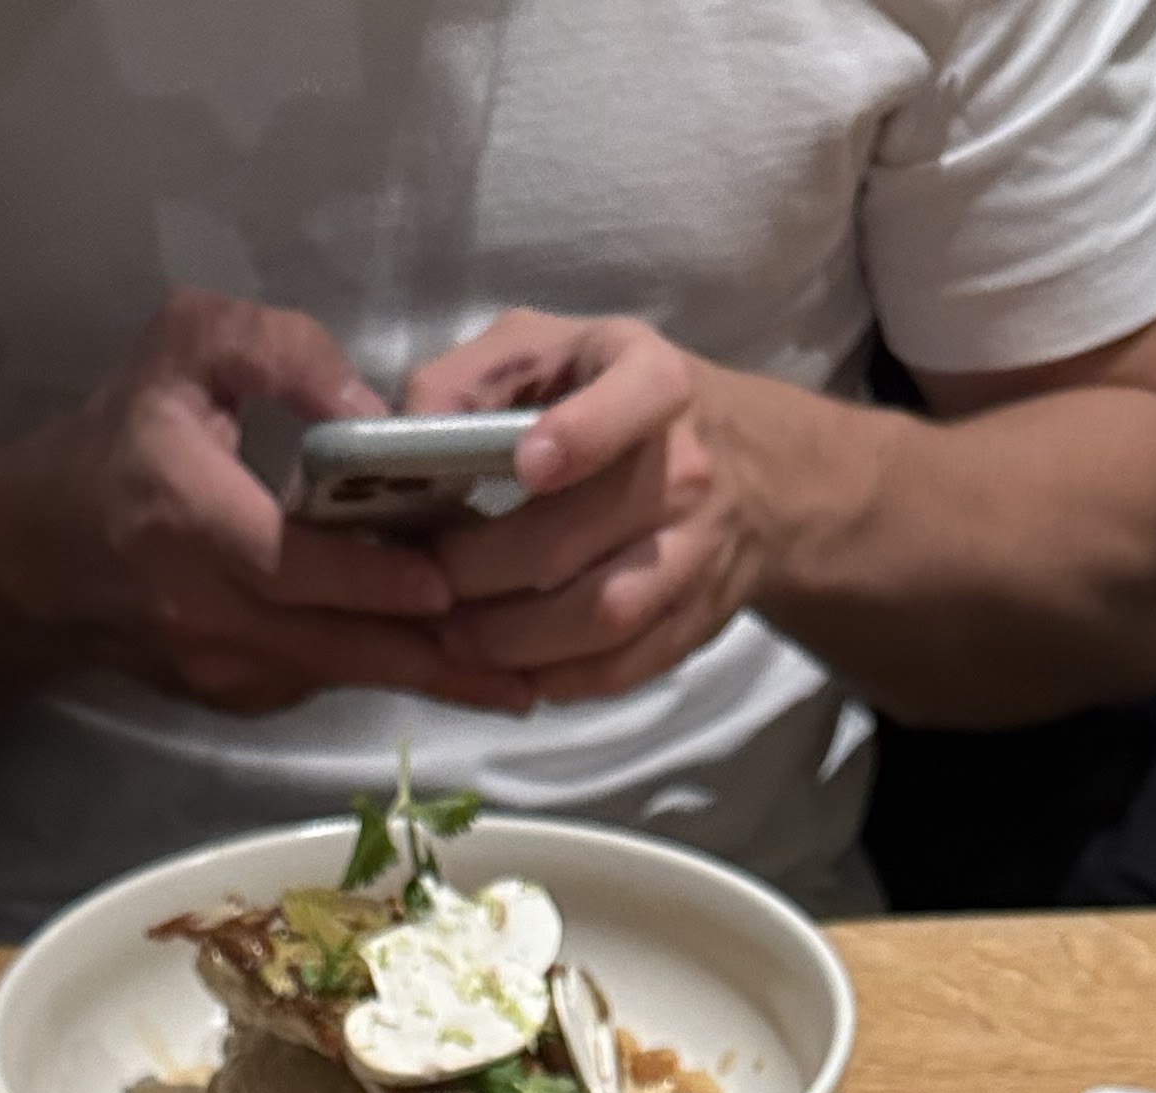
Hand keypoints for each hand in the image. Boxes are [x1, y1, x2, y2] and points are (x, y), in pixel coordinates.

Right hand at [18, 290, 527, 717]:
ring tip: (511, 679)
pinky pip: (320, 681)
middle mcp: (204, 612)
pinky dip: (380, 671)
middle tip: (525, 664)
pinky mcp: (231, 698)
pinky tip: (443, 662)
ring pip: (337, 674)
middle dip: (431, 656)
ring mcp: (218, 669)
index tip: (448, 583)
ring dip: (421, 675)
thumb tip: (372, 408)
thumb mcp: (186, 346)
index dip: (373, 579)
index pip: (292, 565)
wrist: (39, 558)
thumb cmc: (121, 436)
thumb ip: (281, 349)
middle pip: (335, 646)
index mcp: (188, 518)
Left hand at [405, 312, 779, 703]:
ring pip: (600, 617)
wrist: (754, 472)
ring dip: (510, 640)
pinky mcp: (694, 623)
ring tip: (453, 636)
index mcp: (653, 382)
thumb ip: (470, 377)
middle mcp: (687, 471)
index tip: (526, 465)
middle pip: (573, 538)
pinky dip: (554, 678)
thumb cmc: (613, 397)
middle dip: (480, 571)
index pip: (630, 406)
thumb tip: (400, 440)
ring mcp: (697, 555)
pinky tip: (507, 667)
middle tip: (424, 582)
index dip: (579, 436)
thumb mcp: (551, 350)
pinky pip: (621, 669)